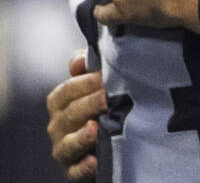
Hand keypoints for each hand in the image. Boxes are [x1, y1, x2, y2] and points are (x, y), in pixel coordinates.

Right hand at [46, 48, 103, 181]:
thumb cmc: (101, 107)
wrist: (110, 141)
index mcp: (60, 103)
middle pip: (71, 114)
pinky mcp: (74, 170)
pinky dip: (84, 167)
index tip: (107, 76)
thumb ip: (88, 70)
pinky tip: (94, 160)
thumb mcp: (95, 86)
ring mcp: (64, 149)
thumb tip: (79, 60)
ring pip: (68, 144)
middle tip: (110, 97)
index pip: (68, 90)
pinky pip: (75, 170)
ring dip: (82, 137)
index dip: (87, 82)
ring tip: (96, 128)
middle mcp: (57, 126)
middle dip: (91, 104)